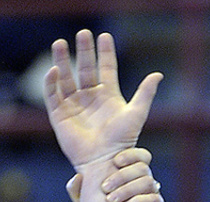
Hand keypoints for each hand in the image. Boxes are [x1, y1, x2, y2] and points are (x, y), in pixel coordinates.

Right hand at [44, 30, 162, 169]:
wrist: (105, 161)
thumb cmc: (123, 141)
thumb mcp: (136, 114)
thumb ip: (145, 94)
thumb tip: (158, 74)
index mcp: (108, 95)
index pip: (106, 68)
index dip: (105, 52)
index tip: (104, 36)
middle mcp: (90, 97)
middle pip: (85, 68)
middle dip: (84, 51)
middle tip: (83, 33)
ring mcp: (74, 105)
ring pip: (66, 78)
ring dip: (62, 60)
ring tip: (60, 43)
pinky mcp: (59, 116)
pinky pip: (52, 95)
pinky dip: (51, 82)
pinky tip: (54, 70)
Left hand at [66, 147, 168, 201]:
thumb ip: (78, 192)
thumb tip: (77, 177)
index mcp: (131, 178)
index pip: (140, 157)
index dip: (130, 155)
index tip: (114, 162)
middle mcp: (145, 186)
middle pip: (143, 169)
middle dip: (122, 176)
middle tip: (104, 188)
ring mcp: (153, 200)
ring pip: (149, 184)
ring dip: (128, 190)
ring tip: (111, 201)